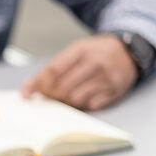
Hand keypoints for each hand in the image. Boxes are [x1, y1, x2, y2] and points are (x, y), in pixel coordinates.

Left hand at [21, 34, 136, 110]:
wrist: (129, 51)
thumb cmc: (97, 52)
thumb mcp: (77, 50)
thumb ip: (55, 66)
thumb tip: (30, 87)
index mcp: (82, 50)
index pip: (53, 70)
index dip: (37, 84)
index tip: (26, 93)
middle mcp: (96, 62)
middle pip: (63, 87)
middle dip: (51, 95)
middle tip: (47, 97)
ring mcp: (108, 77)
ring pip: (76, 98)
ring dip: (66, 101)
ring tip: (65, 97)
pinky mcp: (116, 90)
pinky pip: (92, 105)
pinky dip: (84, 104)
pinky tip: (83, 97)